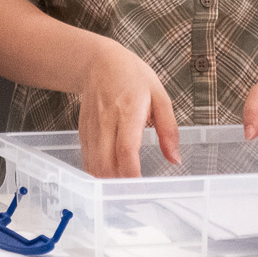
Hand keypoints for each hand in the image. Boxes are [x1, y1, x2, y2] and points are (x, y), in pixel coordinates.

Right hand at [74, 40, 180, 178]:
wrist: (98, 62)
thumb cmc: (132, 76)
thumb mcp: (160, 95)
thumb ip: (168, 129)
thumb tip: (175, 158)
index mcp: (128, 110)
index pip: (127, 148)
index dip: (132, 172)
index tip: (140, 187)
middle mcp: (106, 120)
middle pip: (107, 162)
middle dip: (118, 183)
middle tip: (134, 194)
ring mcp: (92, 127)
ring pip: (94, 164)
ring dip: (107, 181)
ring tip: (122, 189)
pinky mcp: (82, 131)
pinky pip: (87, 158)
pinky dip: (97, 172)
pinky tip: (109, 176)